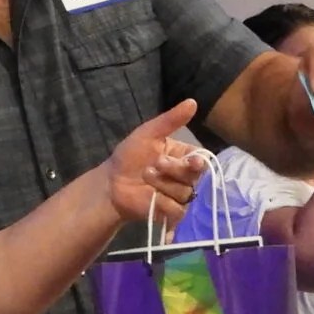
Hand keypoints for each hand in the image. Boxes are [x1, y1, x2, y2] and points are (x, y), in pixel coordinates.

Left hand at [105, 101, 204, 229]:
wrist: (111, 183)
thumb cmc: (130, 156)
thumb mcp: (148, 133)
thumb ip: (171, 120)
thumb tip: (193, 101)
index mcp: (184, 156)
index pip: (202, 160)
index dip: (198, 162)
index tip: (191, 162)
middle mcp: (185, 176)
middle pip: (195, 177)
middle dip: (174, 171)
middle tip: (155, 164)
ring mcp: (179, 195)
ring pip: (186, 193)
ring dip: (164, 185)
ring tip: (146, 177)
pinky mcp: (172, 212)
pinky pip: (178, 210)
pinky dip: (163, 203)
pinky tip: (151, 197)